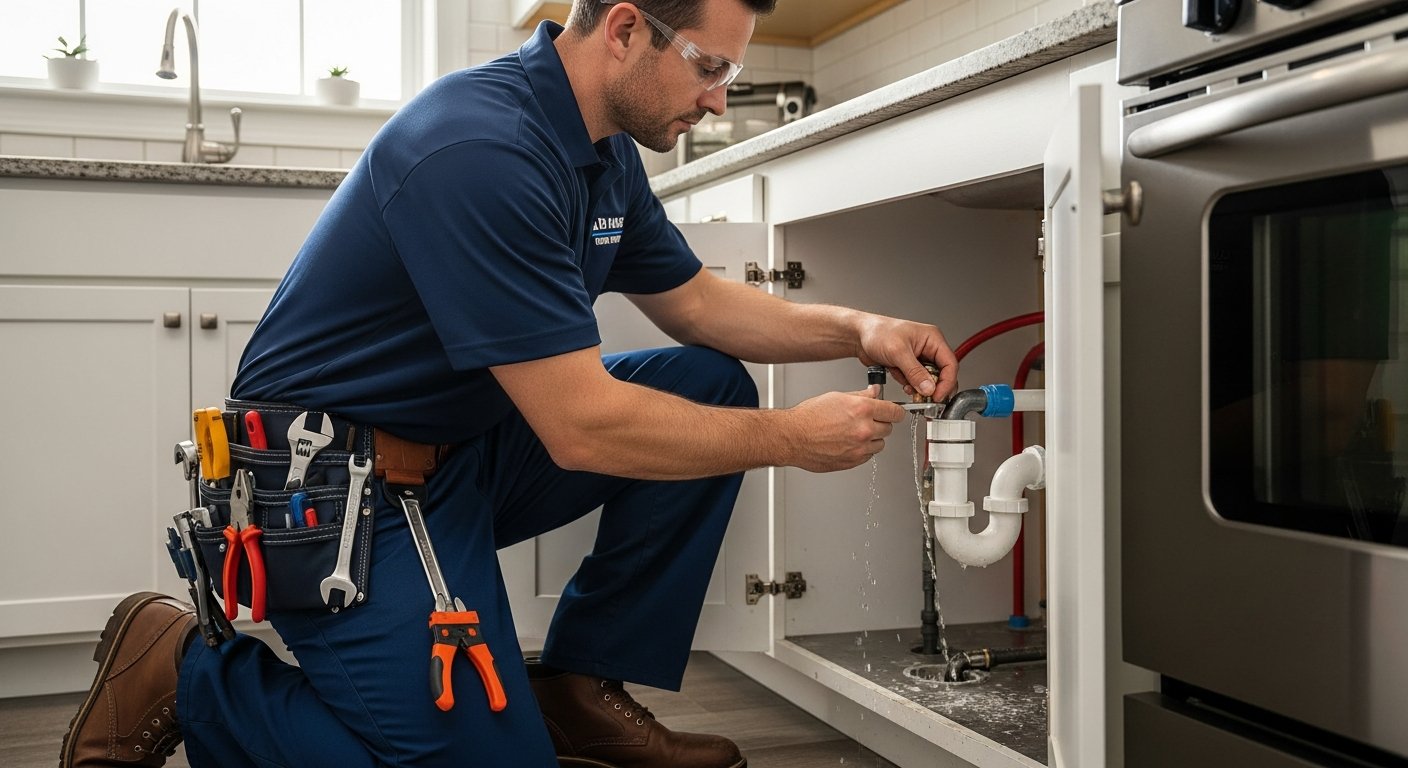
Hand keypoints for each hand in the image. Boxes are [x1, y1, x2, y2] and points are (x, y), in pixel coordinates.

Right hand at [787, 390, 906, 472]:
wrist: (792, 437)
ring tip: (854, 432)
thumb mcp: (837, 396)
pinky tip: (848, 442)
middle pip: (889, 428)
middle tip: (868, 420)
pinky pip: (868, 456)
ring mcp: (859, 448)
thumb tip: (875, 393)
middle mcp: (864, 429)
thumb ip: (861, 395)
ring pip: (880, 444)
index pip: (895, 411)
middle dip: (881, 423)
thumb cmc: (809, 417)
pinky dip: (862, 450)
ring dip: (873, 438)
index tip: (894, 412)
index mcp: (862, 409)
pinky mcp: (853, 461)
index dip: (895, 411)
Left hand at [856, 316, 957, 401]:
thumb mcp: (898, 352)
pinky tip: (899, 379)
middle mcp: (929, 348)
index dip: (947, 382)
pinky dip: (908, 385)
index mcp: (932, 339)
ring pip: (928, 380)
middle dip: (932, 387)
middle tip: (926, 398)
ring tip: (908, 387)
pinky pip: (915, 381)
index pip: (950, 364)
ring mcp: (919, 358)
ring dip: (918, 387)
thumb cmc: (877, 332)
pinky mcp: (909, 366)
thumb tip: (929, 388)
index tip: (938, 396)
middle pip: (941, 374)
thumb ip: (914, 372)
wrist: (859, 335)